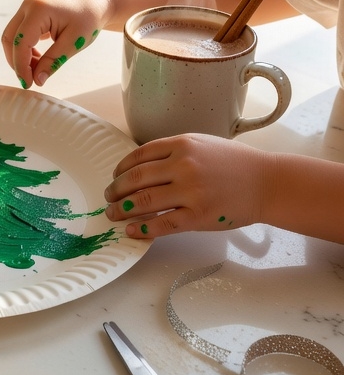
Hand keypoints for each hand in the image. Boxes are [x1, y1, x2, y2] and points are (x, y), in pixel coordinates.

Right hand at [2, 0, 111, 86]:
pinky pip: (19, 34)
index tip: (28, 84)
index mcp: (39, 10)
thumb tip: (37, 80)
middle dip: (17, 61)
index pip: (21, 42)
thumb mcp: (73, 43)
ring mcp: (27, 8)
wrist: (96, 4)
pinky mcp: (30, 13)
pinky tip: (38, 59)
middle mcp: (28, 6)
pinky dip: (24, 49)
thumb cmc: (88, 19)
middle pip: (10, 39)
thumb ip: (53, 61)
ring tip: (37, 69)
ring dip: (20, 56)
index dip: (21, 65)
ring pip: (12, 37)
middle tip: (31, 79)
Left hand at [103, 134, 268, 239]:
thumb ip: (173, 151)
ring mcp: (191, 192)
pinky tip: (132, 230)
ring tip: (114, 214)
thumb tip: (140, 166)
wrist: (266, 182)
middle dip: (116, 190)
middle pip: (136, 179)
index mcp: (182, 145)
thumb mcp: (202, 144)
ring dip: (123, 209)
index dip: (121, 169)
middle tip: (108, 198)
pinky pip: (163, 224)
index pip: (139, 156)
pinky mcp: (198, 216)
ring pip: (144, 201)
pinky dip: (143, 228)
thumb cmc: (234, 163)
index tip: (114, 177)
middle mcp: (183, 166)